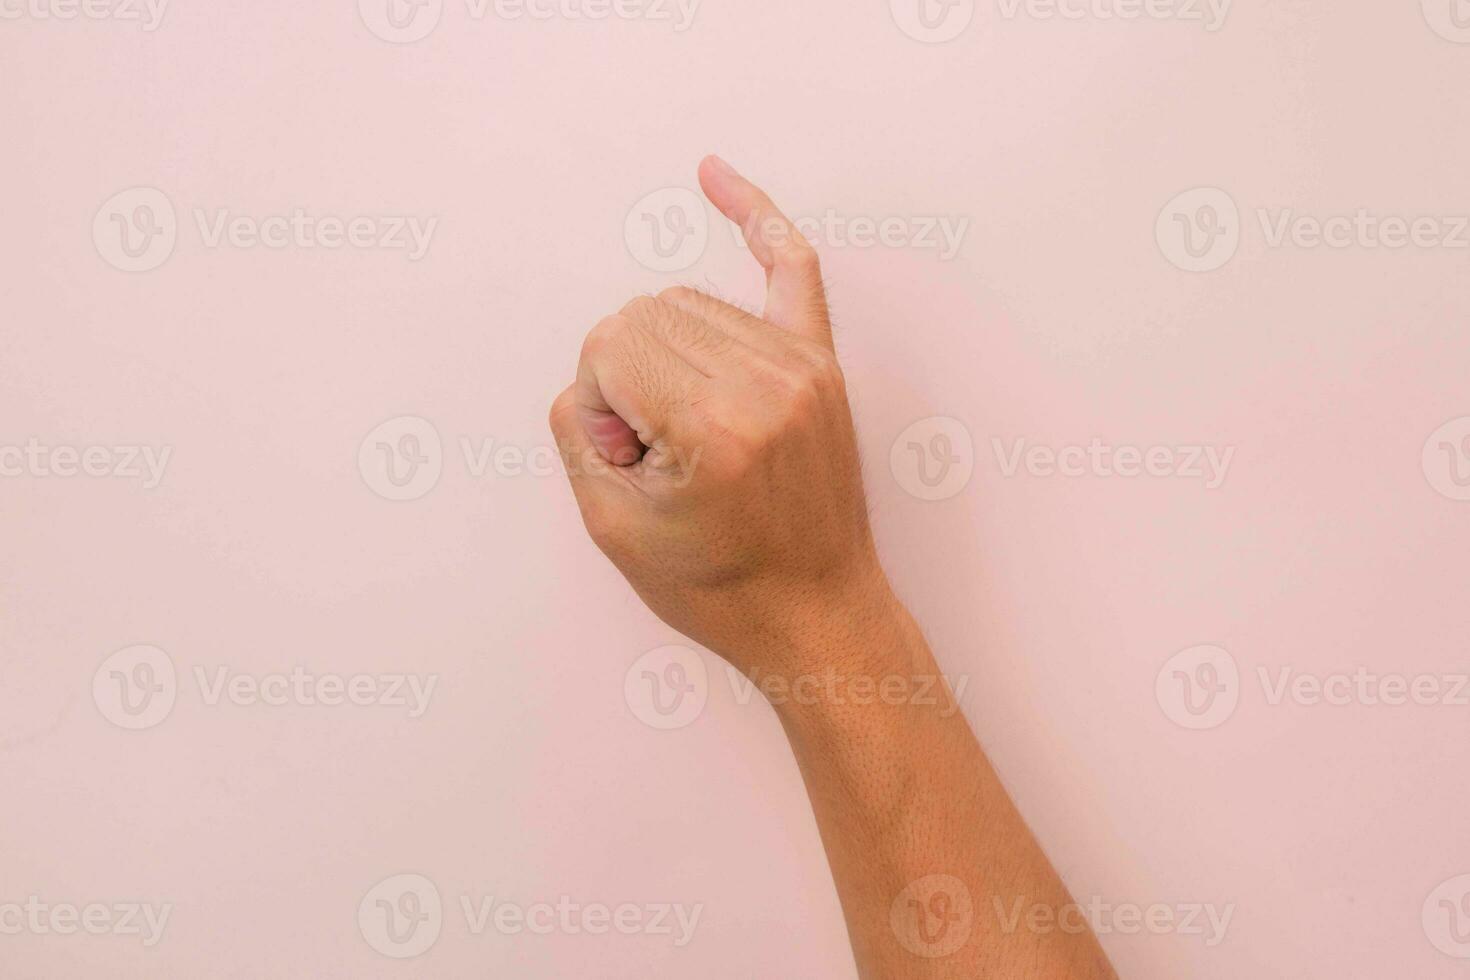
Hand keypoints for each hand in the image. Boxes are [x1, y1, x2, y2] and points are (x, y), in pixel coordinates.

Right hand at [549, 156, 896, 676]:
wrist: (816, 615)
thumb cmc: (720, 588)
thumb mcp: (611, 527)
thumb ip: (577, 426)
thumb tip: (597, 375)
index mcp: (717, 424)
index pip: (611, 343)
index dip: (600, 403)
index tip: (629, 459)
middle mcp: (768, 382)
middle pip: (647, 314)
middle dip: (628, 379)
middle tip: (659, 458)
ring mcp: (803, 366)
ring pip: (690, 302)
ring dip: (667, 353)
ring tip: (692, 433)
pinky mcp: (823, 364)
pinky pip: (791, 266)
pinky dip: (754, 218)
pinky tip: (712, 175)